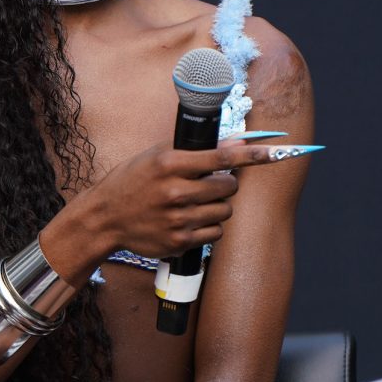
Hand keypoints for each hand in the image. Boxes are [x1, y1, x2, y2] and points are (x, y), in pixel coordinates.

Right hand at [82, 139, 283, 260]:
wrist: (105, 218)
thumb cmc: (132, 180)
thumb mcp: (157, 156)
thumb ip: (196, 149)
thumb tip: (236, 140)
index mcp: (170, 164)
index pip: (221, 157)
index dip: (252, 154)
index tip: (276, 151)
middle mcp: (175, 192)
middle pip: (228, 186)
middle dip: (225, 183)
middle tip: (210, 183)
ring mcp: (178, 219)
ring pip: (225, 211)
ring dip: (218, 205)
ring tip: (197, 202)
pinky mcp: (179, 241)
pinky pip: (215, 233)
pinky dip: (210, 226)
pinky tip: (191, 220)